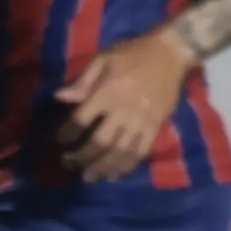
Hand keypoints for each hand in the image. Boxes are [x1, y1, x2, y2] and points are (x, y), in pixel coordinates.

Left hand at [57, 28, 197, 181]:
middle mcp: (123, 111)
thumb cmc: (133, 54)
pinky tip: (116, 174)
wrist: (170, 54)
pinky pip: (141, 151)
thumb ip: (82, 81)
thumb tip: (59, 97)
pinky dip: (127, 166)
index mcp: (107, 92)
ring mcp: (141, 121)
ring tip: (91, 177)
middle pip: (100, 142)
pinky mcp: (156, 126)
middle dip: (82, 157)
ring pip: (120, 152)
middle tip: (69, 164)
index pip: (81, 120)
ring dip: (103, 167)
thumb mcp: (103, 59)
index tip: (60, 141)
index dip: (67, 133)